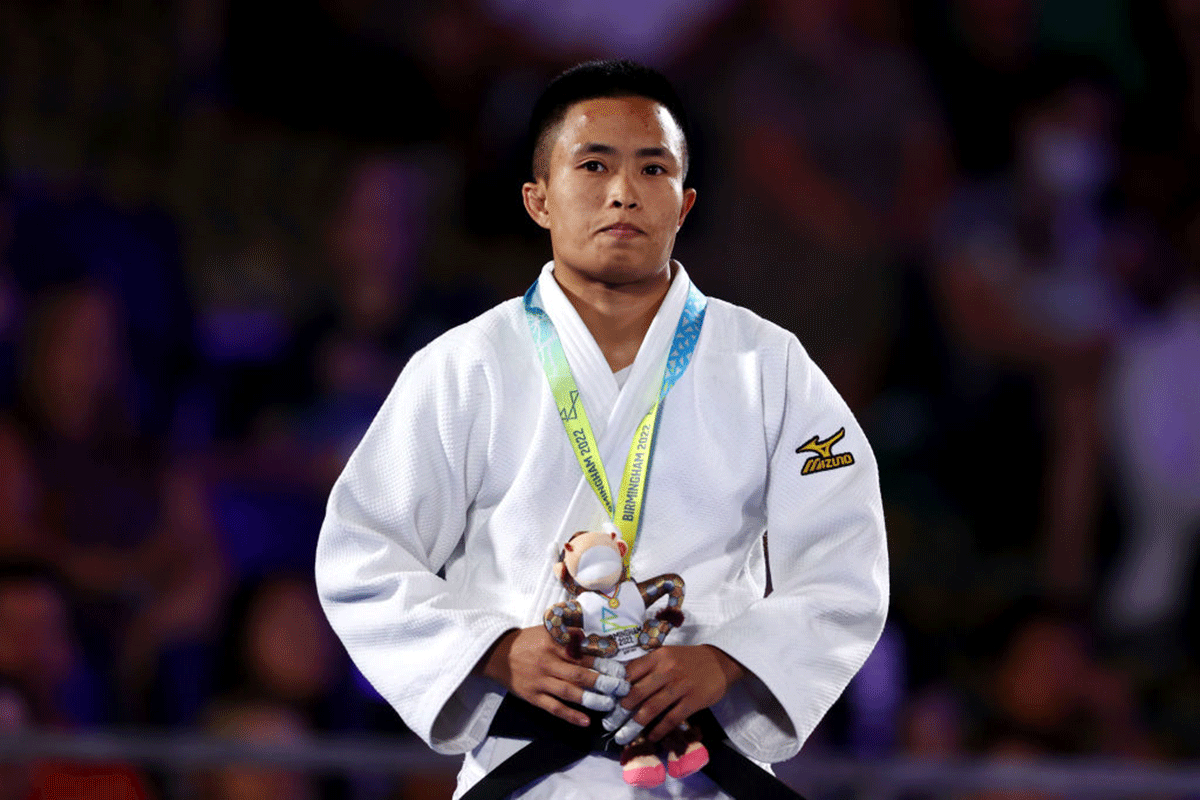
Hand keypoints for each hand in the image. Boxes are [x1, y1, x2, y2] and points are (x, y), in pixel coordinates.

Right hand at [475, 626, 628, 726]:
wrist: (497, 654)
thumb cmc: (526, 642)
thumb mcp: (546, 631)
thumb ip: (567, 634)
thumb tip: (591, 635)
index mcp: (553, 644)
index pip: (583, 654)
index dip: (603, 662)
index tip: (620, 669)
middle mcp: (548, 662)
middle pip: (579, 674)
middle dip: (603, 682)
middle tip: (622, 688)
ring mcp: (541, 681)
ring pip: (569, 692)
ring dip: (591, 699)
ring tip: (609, 704)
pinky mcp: (533, 697)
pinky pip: (554, 708)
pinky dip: (570, 715)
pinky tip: (585, 721)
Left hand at [614, 645, 745, 743]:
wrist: (720, 661)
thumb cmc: (688, 660)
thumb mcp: (667, 655)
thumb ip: (647, 666)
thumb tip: (622, 682)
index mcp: (657, 657)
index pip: (630, 672)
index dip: (616, 688)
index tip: (607, 701)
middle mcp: (667, 670)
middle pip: (637, 692)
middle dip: (621, 710)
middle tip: (611, 722)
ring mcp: (680, 686)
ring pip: (651, 708)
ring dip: (635, 724)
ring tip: (624, 735)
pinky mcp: (692, 701)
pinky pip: (671, 719)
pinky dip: (659, 730)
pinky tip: (651, 737)